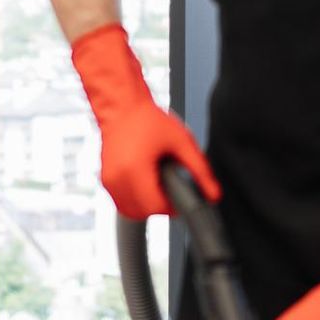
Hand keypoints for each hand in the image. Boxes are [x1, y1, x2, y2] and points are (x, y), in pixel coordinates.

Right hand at [69, 23, 219, 218]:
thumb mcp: (181, 142)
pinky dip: (135, 199)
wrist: (121, 106)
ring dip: (146, 204)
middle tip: (169, 185)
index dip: (172, 206)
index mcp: (134, 170)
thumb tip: (214, 195)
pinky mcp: (105, 180)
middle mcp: (117, 179)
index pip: (155, 208)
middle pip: (142, 213)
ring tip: (156, 181)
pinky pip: (122, 202)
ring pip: (130, 211)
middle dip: (159, 205)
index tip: (180, 195)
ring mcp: (108, 180)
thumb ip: (200, 170)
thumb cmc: (148, 119)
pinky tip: (145, 180)